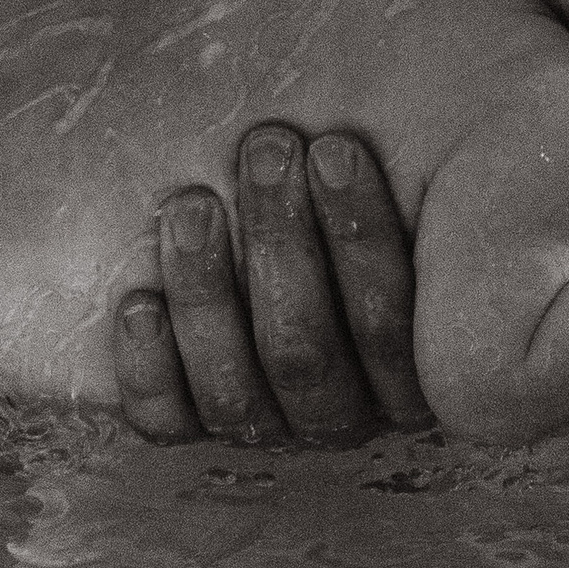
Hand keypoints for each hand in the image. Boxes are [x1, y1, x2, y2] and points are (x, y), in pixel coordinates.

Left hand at [114, 124, 433, 445]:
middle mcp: (345, 409)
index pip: (391, 328)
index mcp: (417, 369)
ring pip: (236, 390)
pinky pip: (168, 419)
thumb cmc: (351, 177)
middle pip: (306, 354)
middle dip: (280, 245)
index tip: (333, 148)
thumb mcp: (414, 175)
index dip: (361, 238)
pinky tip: (140, 301)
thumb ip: (427, 181)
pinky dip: (150, 368)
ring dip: (208, 294)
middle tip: (264, 151)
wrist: (284, 192)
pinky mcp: (194, 419)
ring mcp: (268, 421)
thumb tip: (389, 146)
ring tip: (192, 206)